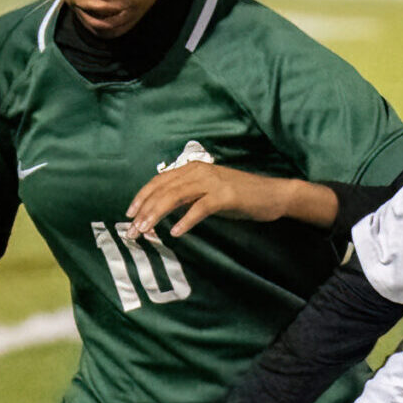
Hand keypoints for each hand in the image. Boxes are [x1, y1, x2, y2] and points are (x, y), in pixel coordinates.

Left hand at [127, 163, 308, 239]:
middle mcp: (198, 171)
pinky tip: (177, 232)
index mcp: (192, 169)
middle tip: (132, 231)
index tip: (130, 214)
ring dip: (158, 215)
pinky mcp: (225, 196)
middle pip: (163, 189)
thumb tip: (165, 211)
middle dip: (144, 210)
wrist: (272, 194)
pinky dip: (186, 220)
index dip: (142, 197)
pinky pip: (200, 208)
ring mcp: (212, 182)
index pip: (159, 181)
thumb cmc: (242, 197)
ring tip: (146, 231)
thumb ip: (188, 198)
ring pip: (176, 196)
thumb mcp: (209, 194)